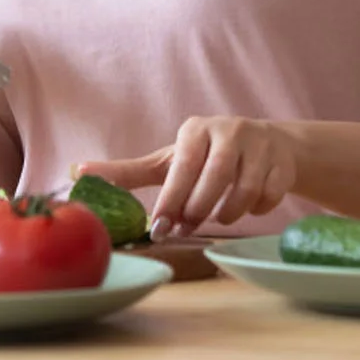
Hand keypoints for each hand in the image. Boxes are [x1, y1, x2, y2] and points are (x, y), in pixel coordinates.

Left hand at [80, 117, 297, 238]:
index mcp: (195, 130)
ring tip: (214, 219)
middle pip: (214, 178)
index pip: (181, 166)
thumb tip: (76, 172)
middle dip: (198, 209)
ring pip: (244, 190)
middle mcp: (228, 130)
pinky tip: (246, 208)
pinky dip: (257, 210)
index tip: (160, 228)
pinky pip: (269, 196)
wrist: (268, 146)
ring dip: (227, 213)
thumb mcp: (168, 161)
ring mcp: (260, 145)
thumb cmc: (206, 157)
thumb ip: (127, 172)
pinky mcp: (283, 162)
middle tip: (186, 230)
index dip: (171, 200)